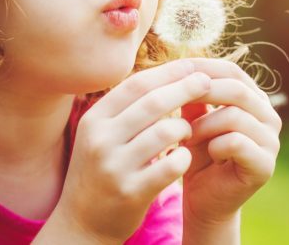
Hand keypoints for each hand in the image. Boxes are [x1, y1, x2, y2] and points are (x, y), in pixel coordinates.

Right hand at [50, 59, 209, 242]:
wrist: (81, 223)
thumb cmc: (102, 169)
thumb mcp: (103, 135)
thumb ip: (128, 107)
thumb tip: (169, 71)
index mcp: (93, 120)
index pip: (136, 84)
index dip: (168, 72)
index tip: (192, 65)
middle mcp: (100, 139)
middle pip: (154, 102)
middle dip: (186, 88)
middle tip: (207, 83)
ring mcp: (114, 166)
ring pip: (166, 131)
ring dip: (186, 127)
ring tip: (188, 131)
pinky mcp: (131, 192)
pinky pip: (172, 164)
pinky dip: (184, 157)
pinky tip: (184, 158)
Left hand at [180, 58, 281, 226]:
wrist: (205, 203)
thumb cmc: (198, 157)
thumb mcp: (193, 120)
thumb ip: (193, 97)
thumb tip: (183, 66)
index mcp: (254, 100)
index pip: (233, 71)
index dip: (203, 68)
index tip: (173, 71)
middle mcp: (269, 117)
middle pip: (237, 89)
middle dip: (201, 93)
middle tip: (174, 102)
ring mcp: (271, 141)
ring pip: (235, 115)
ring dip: (203, 125)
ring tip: (186, 136)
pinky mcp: (265, 165)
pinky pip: (237, 142)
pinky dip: (214, 145)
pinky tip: (205, 155)